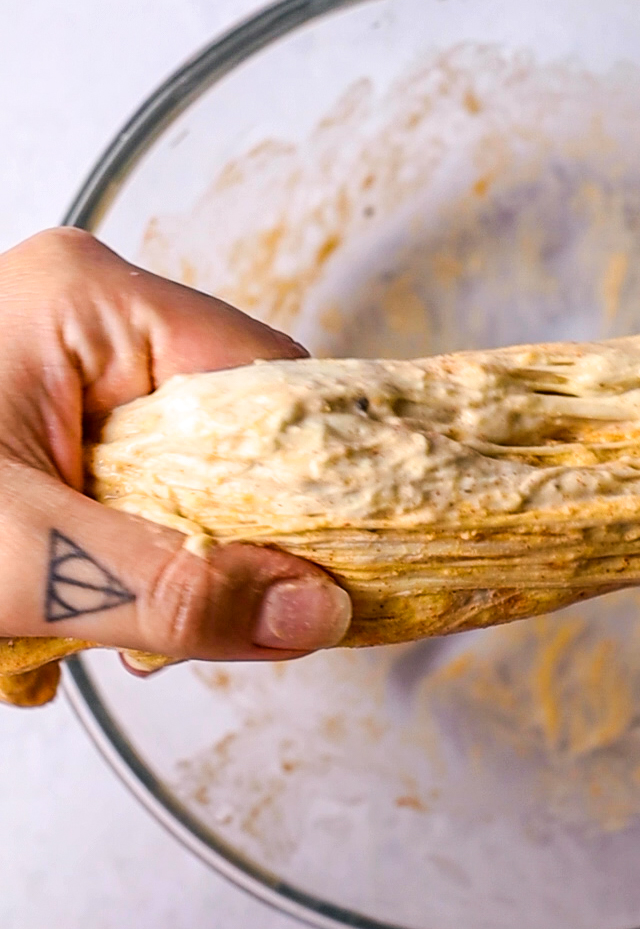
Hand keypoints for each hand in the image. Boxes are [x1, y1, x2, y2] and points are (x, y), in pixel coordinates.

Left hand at [0, 229, 351, 681]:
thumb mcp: (15, 559)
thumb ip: (168, 589)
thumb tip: (315, 613)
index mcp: (91, 298)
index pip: (266, 379)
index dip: (304, 482)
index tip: (321, 575)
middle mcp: (86, 317)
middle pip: (228, 436)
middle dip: (209, 544)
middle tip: (163, 626)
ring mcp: (60, 368)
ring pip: (178, 478)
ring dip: (152, 569)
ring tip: (82, 629)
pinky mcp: (39, 422)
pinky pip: (125, 494)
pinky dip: (108, 567)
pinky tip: (53, 613)